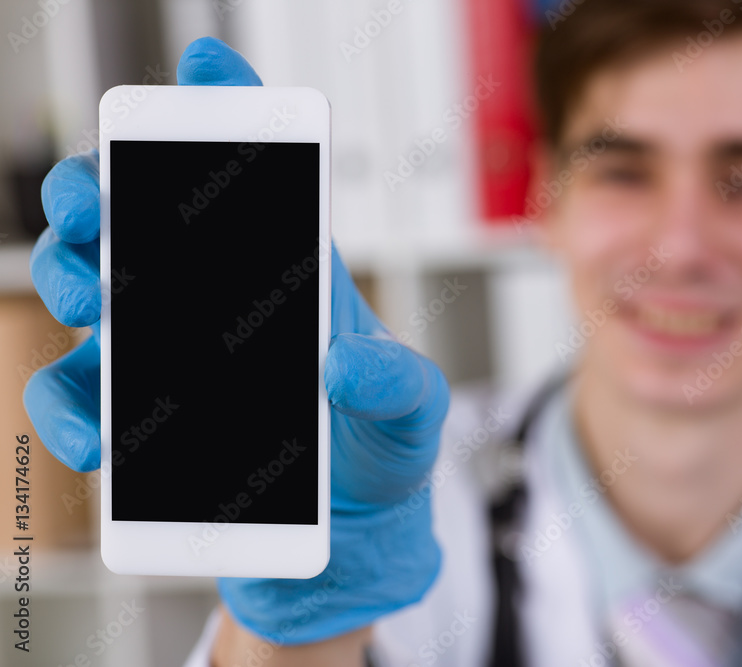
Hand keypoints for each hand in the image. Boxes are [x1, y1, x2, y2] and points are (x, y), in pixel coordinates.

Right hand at [24, 36, 448, 645]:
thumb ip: (393, 383)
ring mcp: (171, 362)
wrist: (347, 544)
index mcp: (289, 282)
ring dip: (68, 275)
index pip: (255, 185)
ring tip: (91, 295)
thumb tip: (335, 367)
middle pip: (140, 220)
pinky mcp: (140, 428)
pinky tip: (93, 429)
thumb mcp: (409, 413)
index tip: (207, 66)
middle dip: (101, 192)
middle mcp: (218, 309)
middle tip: (97, 203)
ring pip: (89, 291)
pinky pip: (78, 396)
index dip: (224, 114)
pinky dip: (67, 405)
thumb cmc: (379, 457)